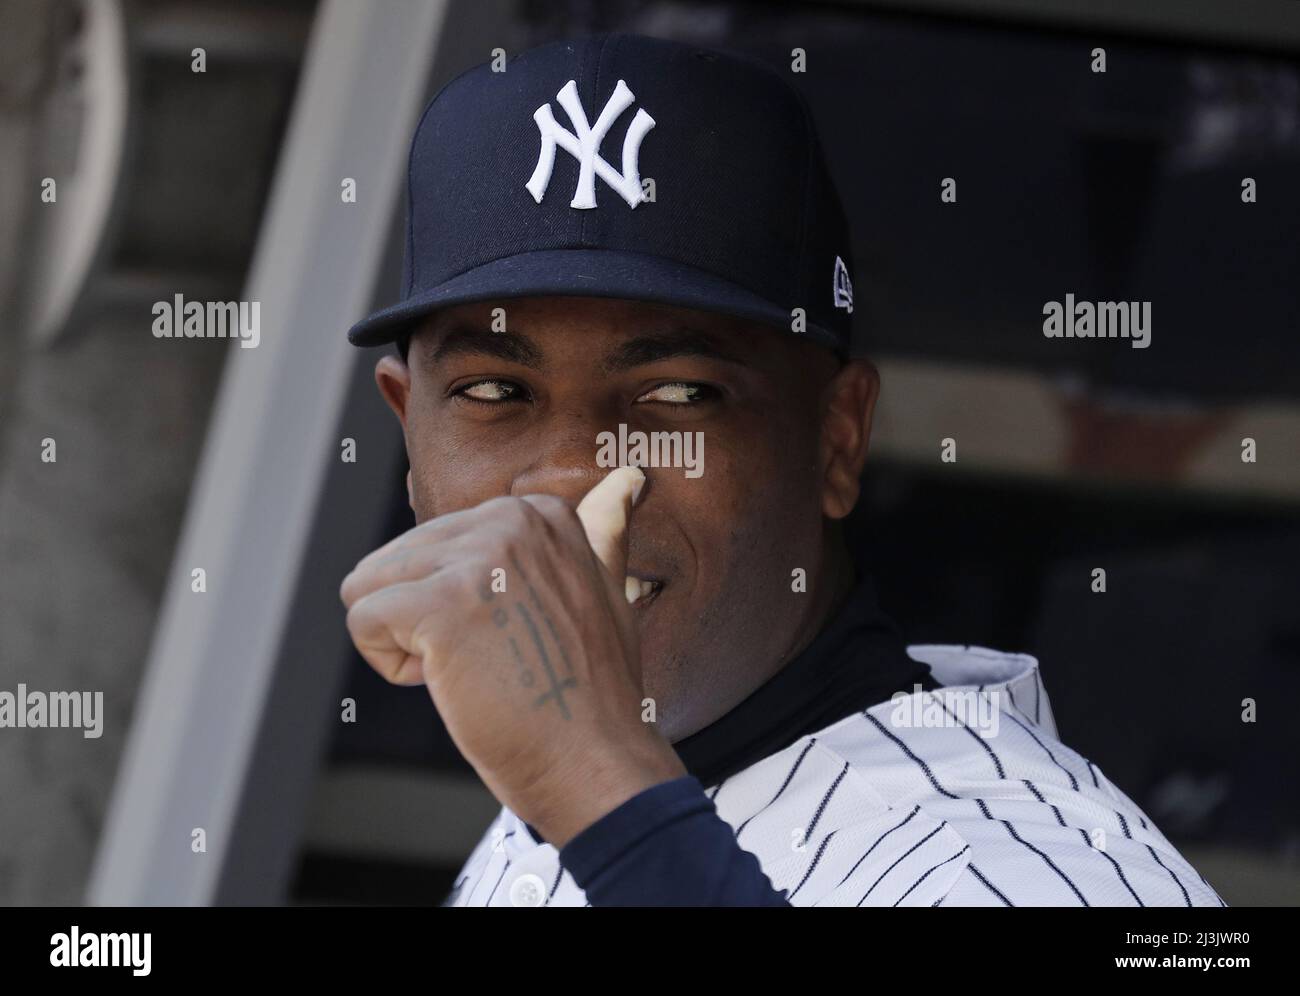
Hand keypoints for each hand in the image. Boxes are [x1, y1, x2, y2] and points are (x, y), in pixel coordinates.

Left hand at [339, 466, 686, 846]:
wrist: (597, 762)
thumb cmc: (593, 694)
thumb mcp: (606, 590)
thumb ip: (603, 531)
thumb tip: (628, 479)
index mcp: (539, 514)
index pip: (436, 542)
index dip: (460, 604)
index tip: (516, 636)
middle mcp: (509, 519)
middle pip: (397, 561)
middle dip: (426, 622)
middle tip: (496, 662)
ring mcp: (477, 559)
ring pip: (370, 586)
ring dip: (406, 643)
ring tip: (475, 670)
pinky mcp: (440, 603)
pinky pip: (361, 618)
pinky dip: (390, 665)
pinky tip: (453, 683)